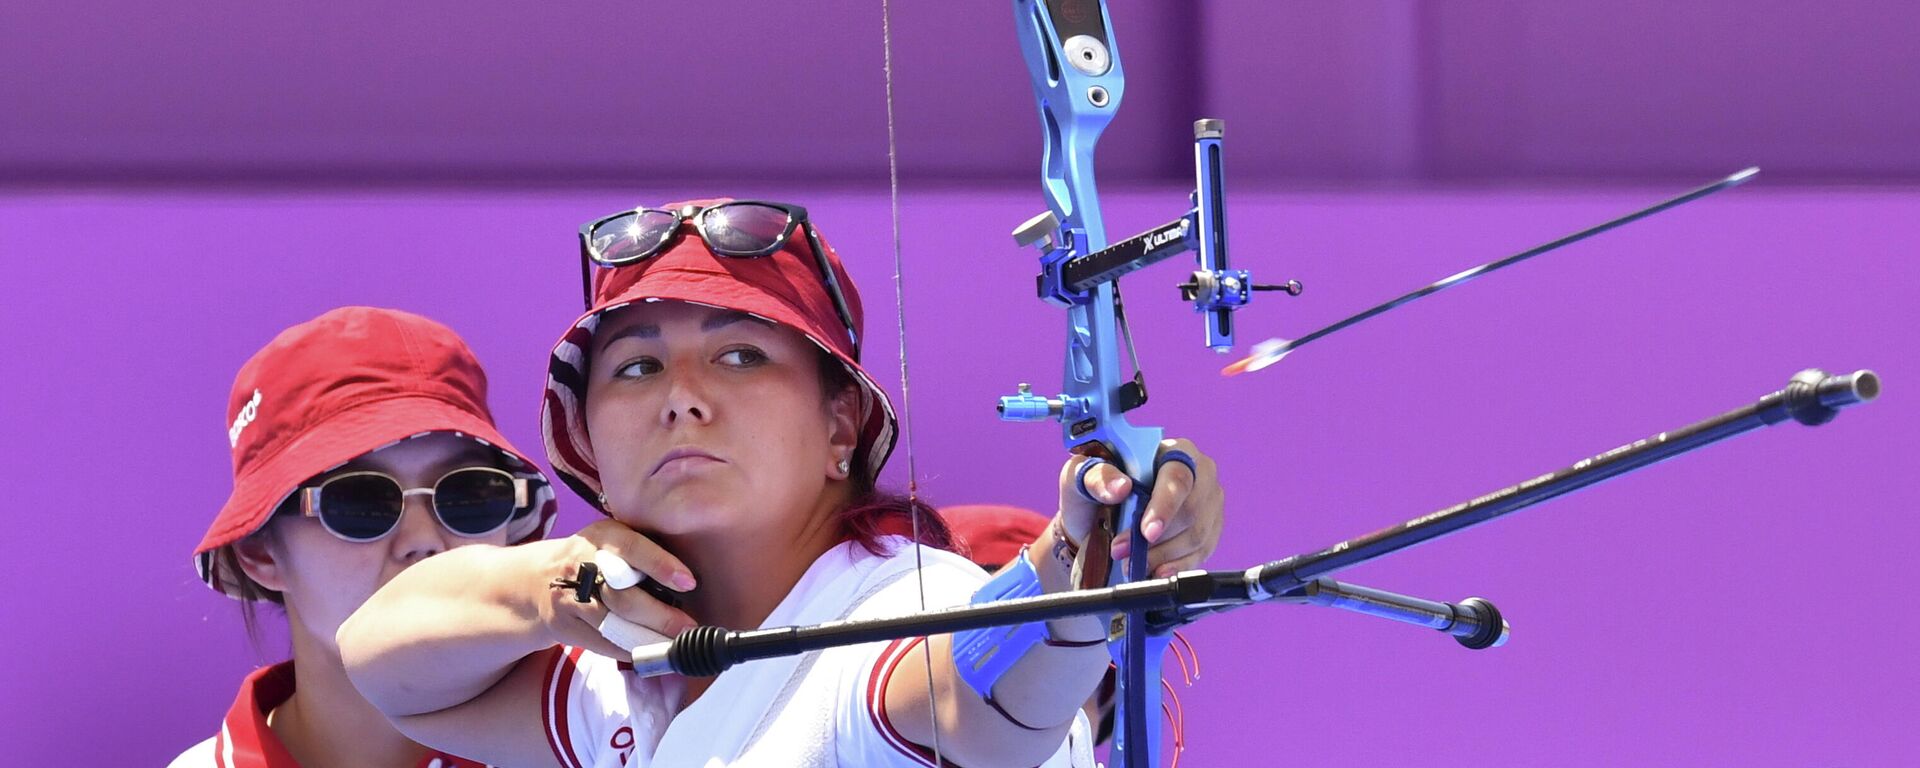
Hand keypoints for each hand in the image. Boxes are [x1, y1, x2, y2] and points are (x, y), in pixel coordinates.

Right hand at [533, 519, 699, 658]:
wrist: (538, 579)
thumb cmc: (596, 557)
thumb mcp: (614, 540)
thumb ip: (644, 549)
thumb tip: (691, 576)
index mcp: (602, 536)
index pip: (632, 548)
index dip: (660, 565)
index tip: (688, 583)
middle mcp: (581, 563)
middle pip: (622, 596)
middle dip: (659, 616)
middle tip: (687, 628)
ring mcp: (569, 597)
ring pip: (612, 624)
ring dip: (646, 638)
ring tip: (673, 644)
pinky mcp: (564, 625)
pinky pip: (601, 643)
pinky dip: (628, 650)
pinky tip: (649, 651)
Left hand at [1057, 438, 1223, 577]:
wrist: (1097, 519)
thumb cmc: (1093, 490)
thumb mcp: (1081, 476)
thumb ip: (1096, 476)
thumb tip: (1120, 487)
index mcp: (1172, 450)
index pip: (1178, 476)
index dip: (1165, 506)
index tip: (1147, 532)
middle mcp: (1199, 473)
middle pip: (1192, 510)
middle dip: (1157, 539)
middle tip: (1122, 551)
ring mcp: (1208, 503)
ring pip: (1196, 536)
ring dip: (1161, 556)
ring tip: (1131, 563)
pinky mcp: (1209, 530)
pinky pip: (1200, 554)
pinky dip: (1176, 566)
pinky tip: (1156, 571)